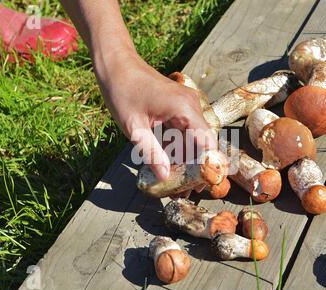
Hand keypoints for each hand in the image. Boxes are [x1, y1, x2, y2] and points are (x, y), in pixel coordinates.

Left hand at [94, 52, 216, 180]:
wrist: (117, 65)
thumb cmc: (122, 92)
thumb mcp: (134, 127)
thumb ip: (151, 153)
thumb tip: (164, 176)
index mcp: (184, 109)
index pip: (207, 143)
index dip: (207, 166)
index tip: (199, 186)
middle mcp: (192, 105)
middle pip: (204, 142)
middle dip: (197, 166)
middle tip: (187, 189)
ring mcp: (187, 104)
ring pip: (196, 138)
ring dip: (188, 158)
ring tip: (177, 180)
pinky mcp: (180, 106)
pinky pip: (186, 130)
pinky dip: (180, 146)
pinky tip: (169, 161)